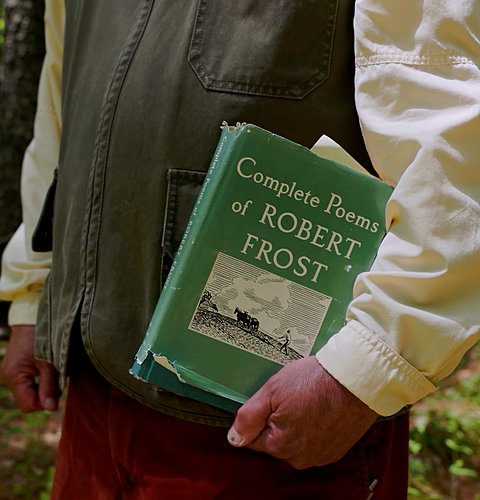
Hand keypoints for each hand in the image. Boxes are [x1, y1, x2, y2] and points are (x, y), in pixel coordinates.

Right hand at [1, 325, 59, 411]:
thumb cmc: (42, 337)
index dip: (45, 403)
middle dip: (45, 395)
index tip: (59, 392)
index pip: (28, 405)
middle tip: (58, 380)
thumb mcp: (49, 362)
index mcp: (15, 377)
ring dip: (43, 387)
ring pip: (29, 391)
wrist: (31, 317)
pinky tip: (48, 370)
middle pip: (28, 400)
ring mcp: (12, 372)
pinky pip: (28, 382)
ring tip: (53, 373)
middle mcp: (10, 377)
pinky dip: (39, 380)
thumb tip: (51, 409)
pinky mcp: (16, 367)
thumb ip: (50, 386)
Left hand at [227, 356, 376, 468]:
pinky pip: (314, 440)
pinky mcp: (336, 450)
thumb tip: (234, 438)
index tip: (272, 399)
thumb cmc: (314, 381)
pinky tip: (319, 408)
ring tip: (307, 400)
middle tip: (291, 396)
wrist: (356, 380)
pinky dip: (314, 426)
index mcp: (280, 445)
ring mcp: (320, 455)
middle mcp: (300, 458)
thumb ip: (249, 417)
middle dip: (277, 419)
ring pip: (295, 441)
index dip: (259, 415)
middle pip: (274, 440)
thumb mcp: (273, 390)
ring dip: (296, 424)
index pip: (253, 438)